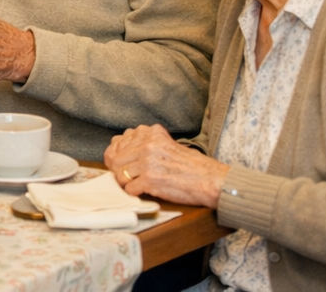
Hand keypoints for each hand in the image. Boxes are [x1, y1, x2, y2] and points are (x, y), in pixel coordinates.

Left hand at [105, 124, 227, 207]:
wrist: (209, 180)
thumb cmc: (190, 165)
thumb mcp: (166, 144)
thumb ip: (145, 142)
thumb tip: (118, 146)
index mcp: (150, 133)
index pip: (118, 142)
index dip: (116, 155)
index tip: (120, 162)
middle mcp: (147, 145)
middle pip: (115, 158)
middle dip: (118, 170)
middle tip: (125, 177)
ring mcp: (148, 162)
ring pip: (120, 174)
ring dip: (126, 183)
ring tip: (136, 185)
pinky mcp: (150, 180)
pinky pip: (129, 188)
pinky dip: (134, 192)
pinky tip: (143, 191)